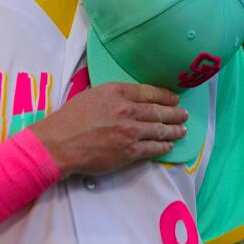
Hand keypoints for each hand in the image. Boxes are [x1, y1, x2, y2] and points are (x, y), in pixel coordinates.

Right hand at [29, 82, 187, 176]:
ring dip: (174, 130)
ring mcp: (130, 131)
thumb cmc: (69, 119)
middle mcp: (127, 110)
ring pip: (160, 130)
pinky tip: (169, 145)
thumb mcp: (90, 95)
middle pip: (159, 111)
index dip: (165, 96)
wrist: (59, 143)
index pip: (149, 92)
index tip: (174, 99)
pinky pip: (153, 148)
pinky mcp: (130, 151)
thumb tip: (123, 96)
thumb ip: (111, 94)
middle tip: (184, 114)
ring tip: (182, 130)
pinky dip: (164, 146)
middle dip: (175, 113)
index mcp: (117, 92)